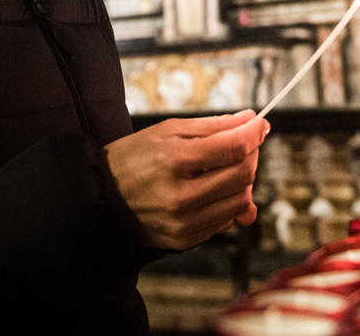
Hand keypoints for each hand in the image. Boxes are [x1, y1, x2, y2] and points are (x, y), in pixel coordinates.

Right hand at [102, 110, 268, 249]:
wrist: (99, 197)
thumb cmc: (133, 158)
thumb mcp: (168, 130)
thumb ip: (213, 126)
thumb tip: (250, 120)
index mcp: (175, 160)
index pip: (234, 148)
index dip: (254, 133)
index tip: (260, 123)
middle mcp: (181, 196)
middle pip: (243, 175)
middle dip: (250, 154)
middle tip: (244, 143)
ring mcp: (184, 222)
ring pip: (240, 201)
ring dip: (242, 181)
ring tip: (225, 167)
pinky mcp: (184, 240)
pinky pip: (224, 221)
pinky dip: (226, 203)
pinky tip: (211, 190)